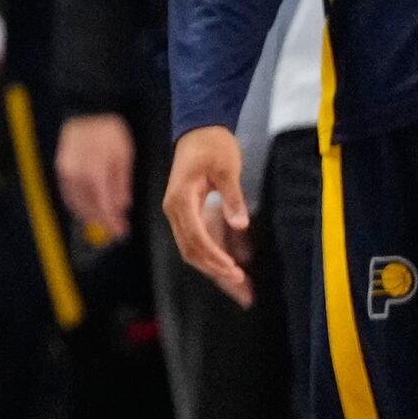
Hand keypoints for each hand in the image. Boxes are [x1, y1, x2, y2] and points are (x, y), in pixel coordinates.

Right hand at [55, 112, 135, 243]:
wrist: (88, 110)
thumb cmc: (110, 131)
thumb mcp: (124, 156)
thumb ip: (121, 183)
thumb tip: (121, 206)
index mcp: (94, 172)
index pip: (103, 206)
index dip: (112, 222)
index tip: (121, 232)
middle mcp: (76, 175)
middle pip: (87, 208)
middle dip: (101, 222)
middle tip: (114, 231)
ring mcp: (65, 172)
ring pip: (75, 203)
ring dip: (88, 216)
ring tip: (102, 222)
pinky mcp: (60, 168)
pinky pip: (68, 193)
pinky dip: (78, 204)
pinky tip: (87, 208)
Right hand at [164, 125, 254, 308]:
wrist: (198, 130)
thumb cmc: (211, 146)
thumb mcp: (226, 167)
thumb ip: (232, 196)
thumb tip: (240, 224)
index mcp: (180, 200)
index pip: (195, 238)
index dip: (215, 257)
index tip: (235, 271)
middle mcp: (175, 211)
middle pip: (191, 251)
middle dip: (216, 272)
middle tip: (243, 288)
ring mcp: (180, 214)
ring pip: (193, 250)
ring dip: (215, 269)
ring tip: (241, 287)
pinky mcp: (188, 214)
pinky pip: (199, 241)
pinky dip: (215, 255)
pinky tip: (235, 265)